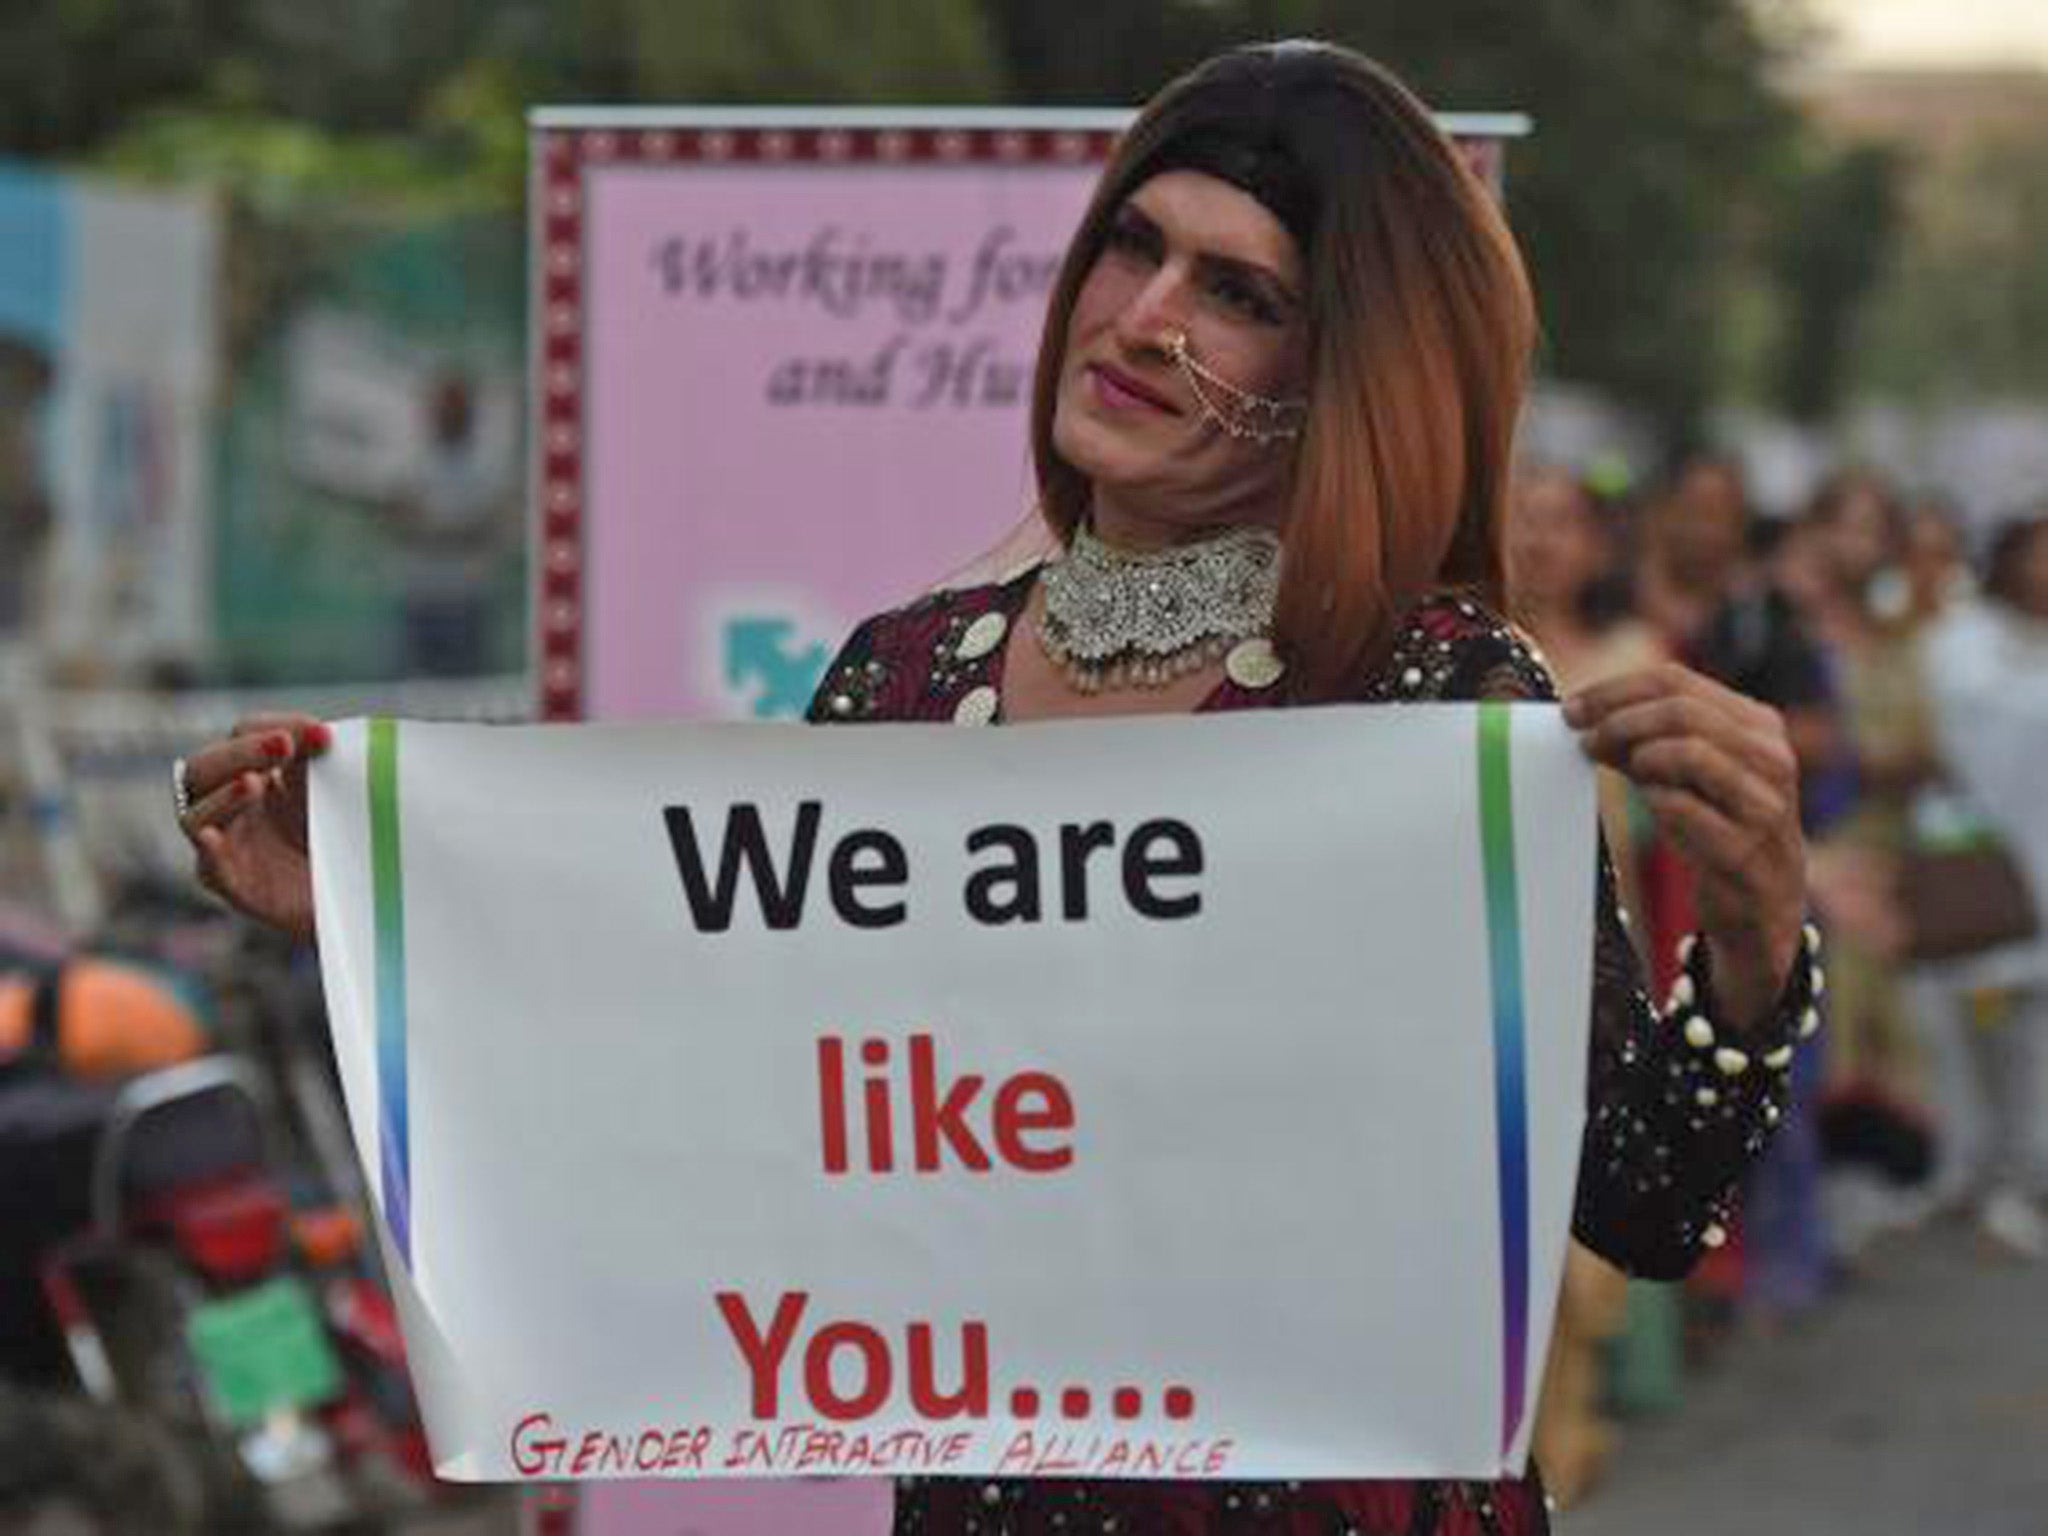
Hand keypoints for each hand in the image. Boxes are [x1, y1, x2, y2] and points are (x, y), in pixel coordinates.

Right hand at [177, 714, 330, 941]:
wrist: (362, 897)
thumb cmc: (347, 835)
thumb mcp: (341, 791)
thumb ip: (330, 760)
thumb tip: (327, 734)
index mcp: (257, 769)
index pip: (245, 733)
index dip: (276, 727)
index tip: (323, 734)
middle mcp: (231, 804)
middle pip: (205, 767)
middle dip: (242, 751)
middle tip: (283, 745)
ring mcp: (227, 846)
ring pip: (195, 816)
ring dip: (224, 797)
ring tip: (253, 783)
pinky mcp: (235, 887)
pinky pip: (209, 868)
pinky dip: (210, 852)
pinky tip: (214, 837)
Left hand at [1564, 663, 1806, 1031]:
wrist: (1762, 908)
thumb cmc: (1717, 830)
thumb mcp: (1687, 776)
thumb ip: (1645, 744)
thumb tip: (1584, 717)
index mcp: (1758, 726)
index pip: (1677, 680)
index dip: (1615, 690)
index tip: (1573, 709)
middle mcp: (1771, 757)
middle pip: (1681, 710)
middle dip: (1620, 721)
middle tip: (1584, 740)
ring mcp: (1764, 804)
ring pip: (1690, 752)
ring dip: (1639, 757)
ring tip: (1620, 771)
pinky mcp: (1746, 850)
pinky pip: (1683, 808)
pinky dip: (1654, 801)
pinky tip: (1649, 805)